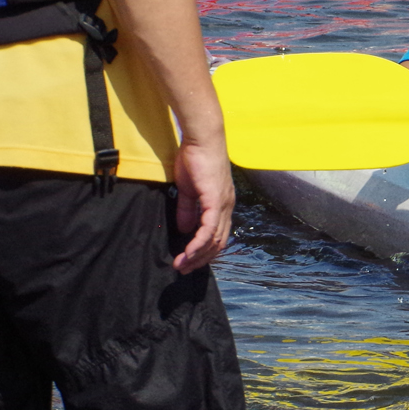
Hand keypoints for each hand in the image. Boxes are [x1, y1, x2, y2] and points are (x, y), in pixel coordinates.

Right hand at [172, 136, 234, 272]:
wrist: (202, 139)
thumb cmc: (195, 160)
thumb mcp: (188, 190)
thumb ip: (188, 210)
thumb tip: (185, 230)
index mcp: (222, 205)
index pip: (217, 235)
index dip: (204, 251)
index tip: (188, 261)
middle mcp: (227, 207)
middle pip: (218, 242)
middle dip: (200, 259)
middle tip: (183, 269)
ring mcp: (223, 204)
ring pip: (214, 239)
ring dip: (197, 255)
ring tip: (181, 265)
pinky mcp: (215, 200)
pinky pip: (209, 228)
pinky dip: (198, 243)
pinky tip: (188, 253)